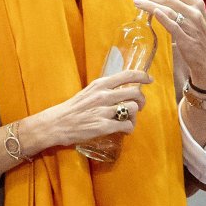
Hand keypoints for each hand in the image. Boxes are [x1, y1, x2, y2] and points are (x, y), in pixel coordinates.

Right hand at [28, 68, 151, 147]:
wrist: (56, 124)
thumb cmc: (71, 109)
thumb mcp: (87, 92)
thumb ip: (104, 90)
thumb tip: (121, 91)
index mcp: (99, 85)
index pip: (127, 75)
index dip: (142, 76)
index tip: (149, 80)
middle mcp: (103, 95)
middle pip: (135, 93)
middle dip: (141, 100)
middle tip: (138, 106)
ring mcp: (104, 111)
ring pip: (133, 109)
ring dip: (134, 115)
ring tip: (127, 119)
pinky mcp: (103, 126)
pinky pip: (127, 125)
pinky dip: (129, 128)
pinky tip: (123, 129)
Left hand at [131, 0, 205, 91]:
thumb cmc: (197, 37)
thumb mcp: (192, 17)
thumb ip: (178, 8)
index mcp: (196, 3)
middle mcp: (195, 12)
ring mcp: (191, 25)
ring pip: (167, 9)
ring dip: (149, 4)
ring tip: (136, 2)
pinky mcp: (187, 39)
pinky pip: (173, 26)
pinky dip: (163, 18)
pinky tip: (153, 12)